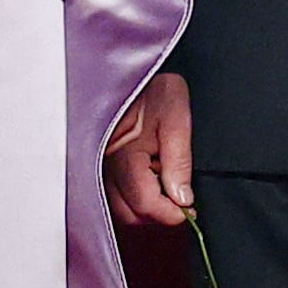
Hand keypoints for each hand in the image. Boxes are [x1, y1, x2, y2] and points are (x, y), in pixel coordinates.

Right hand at [105, 72, 195, 228]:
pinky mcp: (97, 167)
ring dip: (145, 207)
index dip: (171, 214)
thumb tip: (183, 200)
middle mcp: (105, 166)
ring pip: (119, 210)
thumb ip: (179, 161)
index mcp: (124, 154)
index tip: (189, 209)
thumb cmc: (154, 89)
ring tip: (164, 184)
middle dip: (158, 213)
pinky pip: (112, 198)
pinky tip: (148, 180)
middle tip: (180, 198)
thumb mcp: (176, 118)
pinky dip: (132, 199)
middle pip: (130, 214)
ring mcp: (98, 167)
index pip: (145, 204)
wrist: (133, 72)